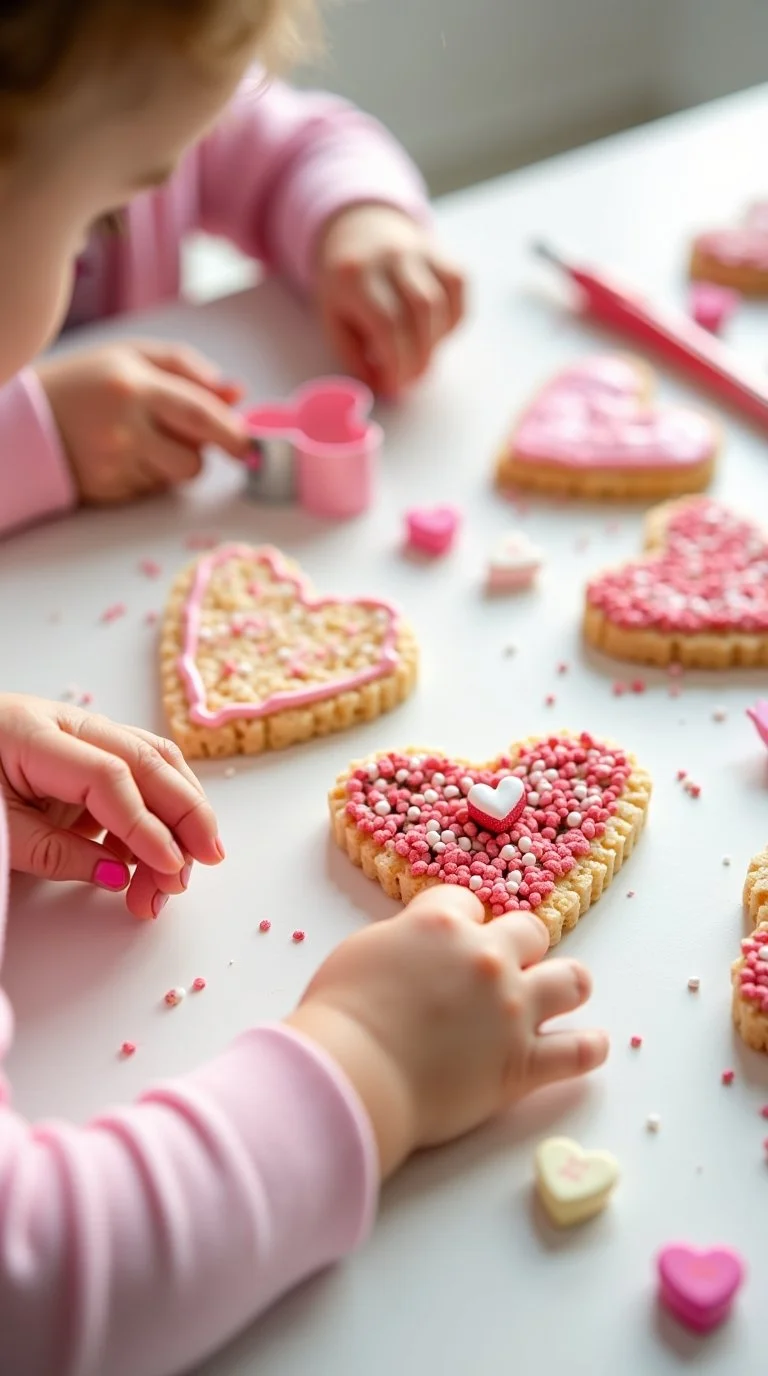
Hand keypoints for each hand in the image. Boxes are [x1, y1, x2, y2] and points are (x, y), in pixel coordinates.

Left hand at [0, 694, 222, 919]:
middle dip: (187, 813)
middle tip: (206, 863)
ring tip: (182, 871)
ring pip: (155, 761)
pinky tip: (151, 860)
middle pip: (148, 759)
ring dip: (181, 814)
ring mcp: (83, 733)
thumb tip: (120, 875)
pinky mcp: (89, 754)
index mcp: (34, 733)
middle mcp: (69, 723)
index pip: (111, 776)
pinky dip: (156, 816)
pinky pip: (139, 777)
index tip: (167, 869)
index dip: (145, 825)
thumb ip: (55, 854)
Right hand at [36, 341, 249, 504]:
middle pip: (194, 458)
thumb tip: (237, 393)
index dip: (231, 432)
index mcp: (133, 386)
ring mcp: (114, 465)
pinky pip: (152, 490)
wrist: (23, 422)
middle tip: (204, 440)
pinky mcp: (107, 492)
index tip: (249, 443)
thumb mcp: (130, 357)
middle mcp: (124, 430)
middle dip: (207, 451)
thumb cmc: (83, 383)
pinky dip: (149, 474)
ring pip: (176, 478)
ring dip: (175, 462)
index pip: (199, 414)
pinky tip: (123, 455)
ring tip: (145, 439)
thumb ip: (186, 369)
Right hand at [288, 886, 607, 1178]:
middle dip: (517, 945)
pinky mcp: (522, 1064)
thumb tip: (419, 948)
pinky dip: (588, 1048)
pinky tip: (590, 1045)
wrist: (352, 1075)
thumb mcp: (363, 951)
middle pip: (529, 931)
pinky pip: (578, 1053)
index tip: (451, 941)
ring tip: (559, 994)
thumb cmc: (341, 1016)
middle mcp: (486, 959)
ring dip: (566, 984)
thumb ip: (403, 940)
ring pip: (571, 980)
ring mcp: (511, 1010)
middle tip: (500, 968)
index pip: (468, 903)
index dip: (460, 923)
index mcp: (442, 926)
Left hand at [313, 205, 464, 395]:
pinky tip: (434, 331)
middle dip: (420, 357)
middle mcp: (390, 256)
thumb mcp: (333, 321)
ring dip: (436, 342)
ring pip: (442, 302)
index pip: (387, 323)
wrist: (360, 231)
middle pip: (420, 312)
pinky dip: (453, 319)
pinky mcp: (442, 252)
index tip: (395, 387)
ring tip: (420, 358)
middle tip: (411, 380)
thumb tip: (387, 386)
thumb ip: (355, 357)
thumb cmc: (344, 287)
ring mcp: (420, 250)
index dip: (398, 362)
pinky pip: (458, 289)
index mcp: (353, 275)